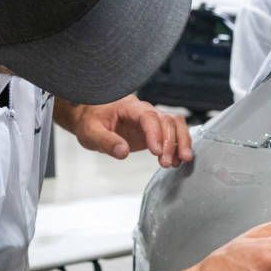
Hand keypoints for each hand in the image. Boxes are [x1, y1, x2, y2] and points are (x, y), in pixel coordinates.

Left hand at [54, 96, 191, 167]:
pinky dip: (178, 145)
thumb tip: (123, 152)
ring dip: (179, 143)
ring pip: (175, 125)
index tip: (155, 151)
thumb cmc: (91, 120)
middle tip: (166, 163)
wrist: (91, 116)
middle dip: (170, 142)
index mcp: (129, 107)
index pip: (148, 117)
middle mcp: (144, 111)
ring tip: (177, 163)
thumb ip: (106, 141)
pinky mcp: (154, 130)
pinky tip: (177, 161)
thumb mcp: (91, 132)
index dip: (155, 133)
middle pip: (167, 120)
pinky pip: (173, 133)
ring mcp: (151, 121)